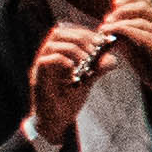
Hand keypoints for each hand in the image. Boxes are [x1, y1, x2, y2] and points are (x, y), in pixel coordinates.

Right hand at [20, 14, 107, 146]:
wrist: (57, 120)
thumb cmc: (69, 98)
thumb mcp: (88, 80)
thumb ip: (98, 68)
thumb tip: (113, 58)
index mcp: (57, 52)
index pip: (68, 31)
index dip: (85, 33)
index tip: (102, 42)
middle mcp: (46, 56)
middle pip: (58, 33)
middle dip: (80, 38)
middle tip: (95, 50)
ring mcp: (40, 66)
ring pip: (53, 44)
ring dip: (74, 50)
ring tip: (87, 62)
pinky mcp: (37, 78)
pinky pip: (46, 61)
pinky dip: (63, 62)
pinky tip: (74, 72)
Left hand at [98, 0, 151, 106]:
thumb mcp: (137, 52)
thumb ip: (125, 41)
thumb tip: (109, 32)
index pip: (146, 3)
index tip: (115, 4)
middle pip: (144, 7)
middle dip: (122, 10)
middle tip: (107, 20)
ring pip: (142, 21)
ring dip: (120, 22)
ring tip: (106, 29)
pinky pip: (144, 36)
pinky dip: (127, 32)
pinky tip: (115, 35)